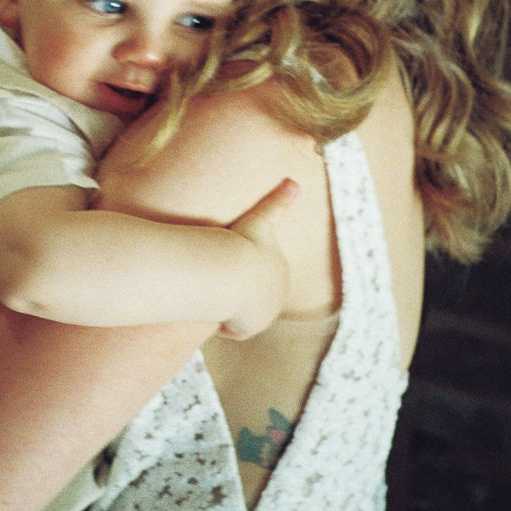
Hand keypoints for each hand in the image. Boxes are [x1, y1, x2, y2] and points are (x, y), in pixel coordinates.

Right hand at [219, 177, 298, 340]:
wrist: (235, 272)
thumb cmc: (244, 242)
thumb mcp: (262, 219)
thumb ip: (278, 201)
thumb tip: (295, 181)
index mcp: (281, 269)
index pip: (264, 272)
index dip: (246, 268)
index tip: (231, 264)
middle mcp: (278, 292)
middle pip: (257, 293)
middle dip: (242, 290)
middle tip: (222, 280)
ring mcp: (266, 311)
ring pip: (245, 311)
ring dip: (233, 307)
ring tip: (215, 297)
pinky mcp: (251, 325)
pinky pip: (235, 328)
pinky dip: (226, 325)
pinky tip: (215, 315)